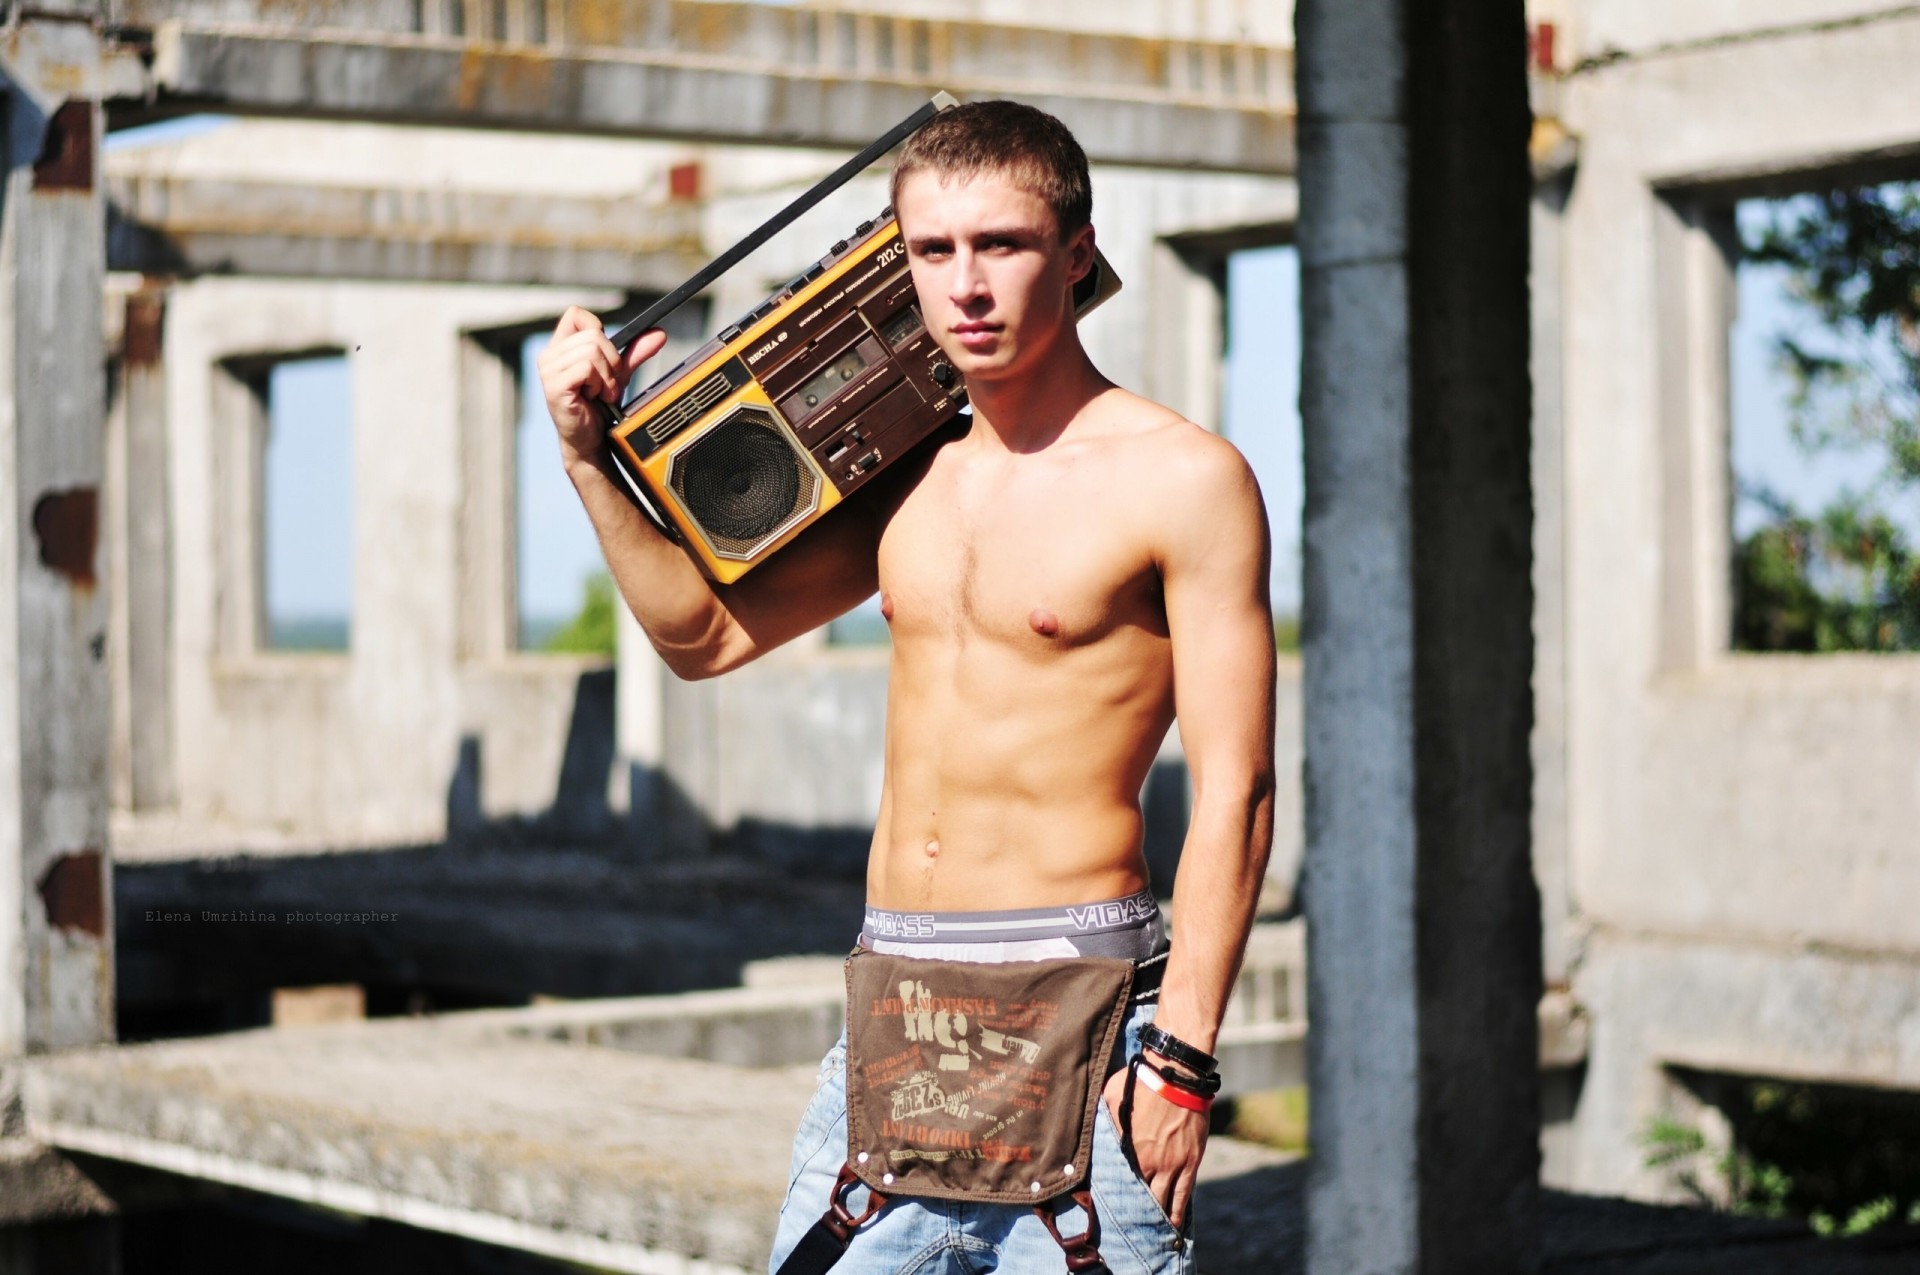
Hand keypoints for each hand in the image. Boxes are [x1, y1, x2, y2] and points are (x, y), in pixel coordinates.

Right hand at [536, 307, 668, 466]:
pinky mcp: (554, 385)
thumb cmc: (598, 407)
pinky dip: (600, 383)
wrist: (591, 440)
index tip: (606, 354)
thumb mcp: (618, 373)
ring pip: (592, 351)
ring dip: (606, 376)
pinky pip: (587, 368)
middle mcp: (550, 356)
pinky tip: (595, 397)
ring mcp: (548, 370)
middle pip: (592, 335)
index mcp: (560, 348)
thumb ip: (635, 352)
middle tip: (607, 383)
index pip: (575, 314)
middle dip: (610, 360)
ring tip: (601, 392)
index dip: (597, 328)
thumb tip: (659, 334)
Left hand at [1102, 1058, 1208, 1228]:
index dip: (1116, 1195)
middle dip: (1135, 1211)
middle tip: (1130, 1226)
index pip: (1120, 1181)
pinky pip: (1184, 1194)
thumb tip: (1092, 1126)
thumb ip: (1104, 1118)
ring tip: (1152, 1233)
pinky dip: (1179, 1211)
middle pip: (1141, 1195)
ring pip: (1163, 1199)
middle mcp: (1150, 1163)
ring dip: (1157, 1217)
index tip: (1110, 1207)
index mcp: (1129, 1150)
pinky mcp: (1190, 1163)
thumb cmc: (1142, 1083)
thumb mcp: (1111, 1097)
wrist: (1177, 1077)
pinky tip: (1175, 1224)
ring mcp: (1172, 1165)